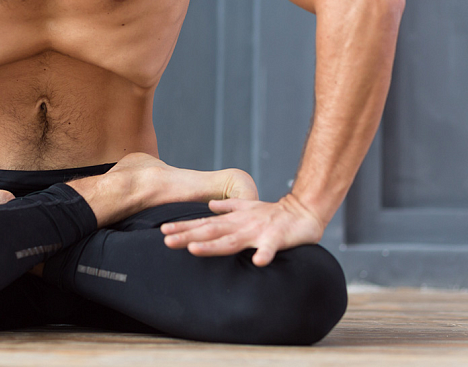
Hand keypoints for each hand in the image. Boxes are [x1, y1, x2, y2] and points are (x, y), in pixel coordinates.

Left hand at [161, 193, 324, 266]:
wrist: (304, 210)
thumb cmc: (274, 213)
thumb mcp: (247, 207)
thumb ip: (228, 207)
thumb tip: (210, 205)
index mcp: (233, 220)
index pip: (204, 224)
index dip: (183, 227)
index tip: (162, 231)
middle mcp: (241, 225)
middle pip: (210, 231)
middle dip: (188, 236)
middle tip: (166, 241)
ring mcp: (257, 231)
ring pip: (232, 240)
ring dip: (213, 245)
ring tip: (194, 250)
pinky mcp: (276, 238)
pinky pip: (270, 247)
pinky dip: (264, 253)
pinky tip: (258, 262)